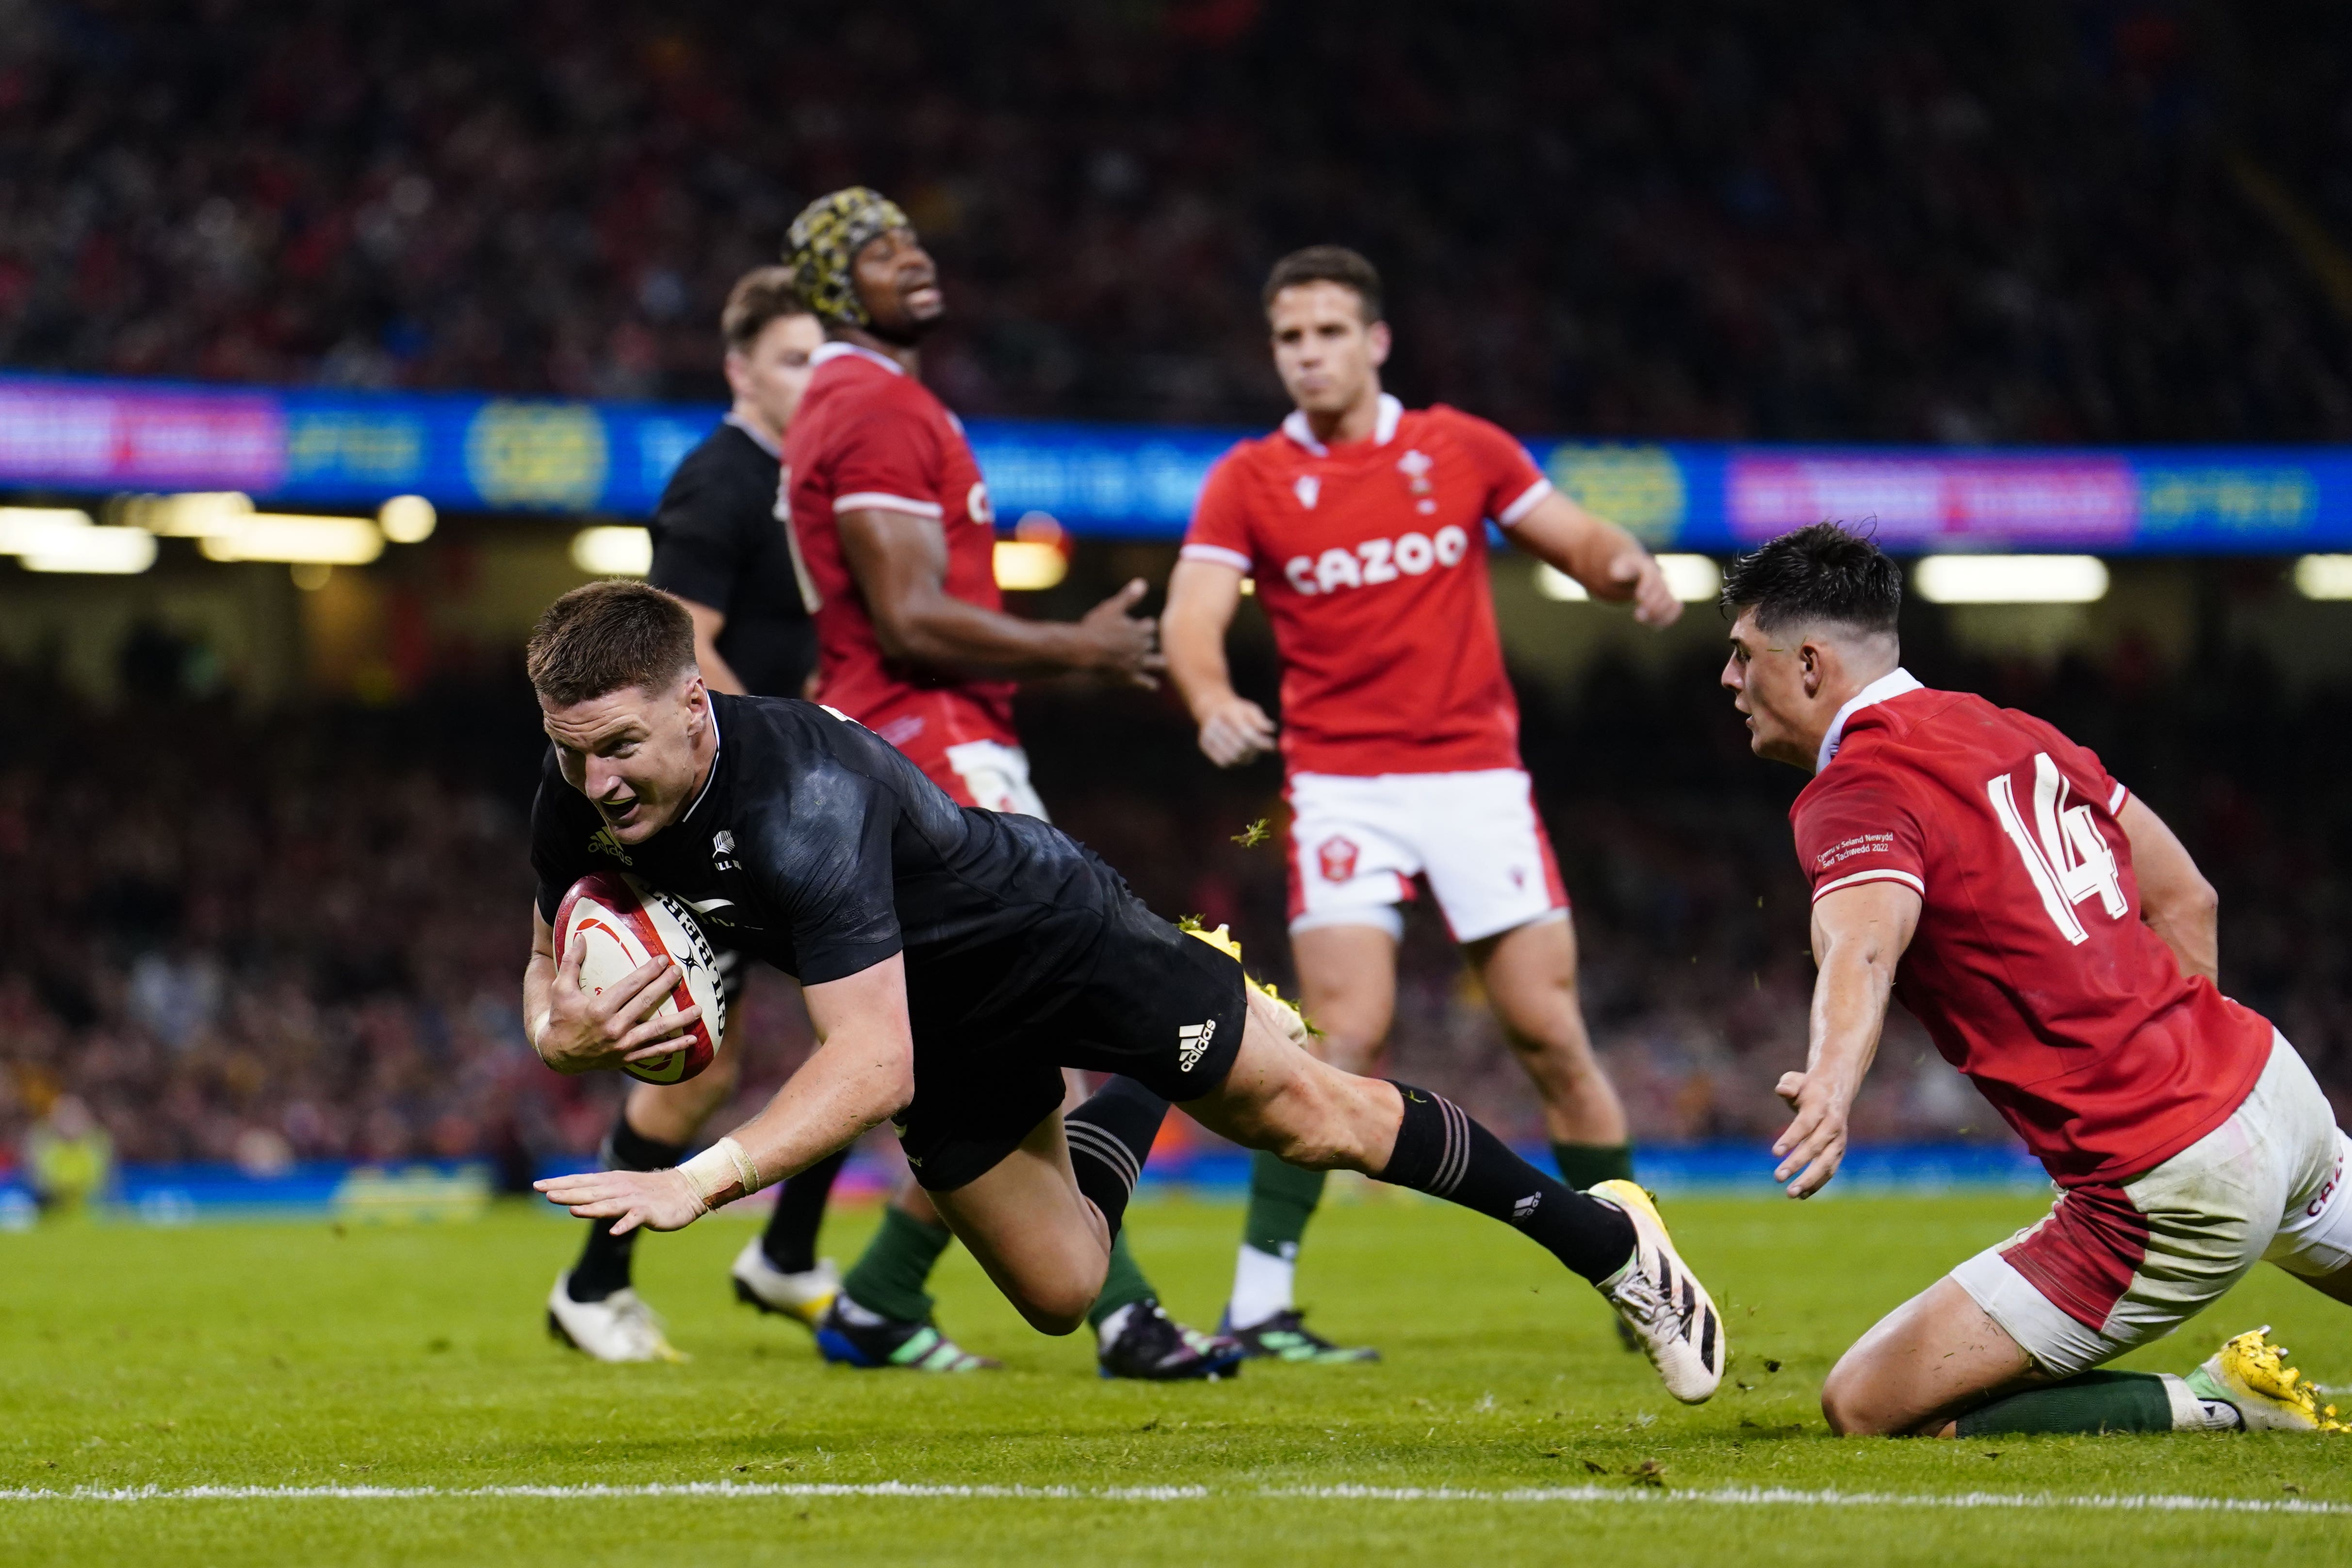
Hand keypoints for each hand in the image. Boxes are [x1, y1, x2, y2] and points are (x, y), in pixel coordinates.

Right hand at [534, 936, 701, 1073]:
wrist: (557, 1054)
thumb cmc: (560, 1017)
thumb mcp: (561, 989)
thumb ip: (572, 962)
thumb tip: (581, 935)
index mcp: (598, 1009)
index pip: (630, 987)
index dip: (648, 972)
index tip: (663, 960)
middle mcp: (613, 1028)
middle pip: (646, 1003)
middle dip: (665, 986)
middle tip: (679, 972)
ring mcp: (622, 1045)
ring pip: (657, 1030)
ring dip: (680, 1019)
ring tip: (699, 1008)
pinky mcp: (627, 1058)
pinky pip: (655, 1052)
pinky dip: (675, 1047)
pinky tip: (692, 1039)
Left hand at [534, 1166, 706, 1234]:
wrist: (684, 1190)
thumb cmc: (650, 1192)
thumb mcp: (622, 1189)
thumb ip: (600, 1194)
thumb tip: (574, 1199)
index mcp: (611, 1182)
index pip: (580, 1181)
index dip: (559, 1183)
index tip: (537, 1185)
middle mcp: (619, 1188)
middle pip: (589, 1191)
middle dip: (567, 1192)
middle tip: (544, 1192)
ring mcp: (633, 1200)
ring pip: (608, 1204)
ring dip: (591, 1208)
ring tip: (572, 1210)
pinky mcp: (648, 1212)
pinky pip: (634, 1219)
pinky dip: (625, 1224)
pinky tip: (614, 1232)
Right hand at [1073, 579, 1165, 688]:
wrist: (1085, 651)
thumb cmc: (1096, 627)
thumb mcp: (1112, 608)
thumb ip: (1128, 597)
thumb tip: (1143, 582)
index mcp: (1139, 630)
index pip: (1149, 626)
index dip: (1146, 625)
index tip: (1147, 623)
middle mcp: (1142, 647)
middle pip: (1150, 644)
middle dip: (1148, 642)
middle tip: (1148, 642)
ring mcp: (1137, 664)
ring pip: (1155, 662)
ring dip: (1159, 662)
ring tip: (1164, 662)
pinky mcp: (1129, 678)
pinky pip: (1143, 682)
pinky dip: (1149, 684)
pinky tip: (1154, 686)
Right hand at [1196, 693, 1276, 766]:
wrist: (1212, 708)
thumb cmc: (1236, 711)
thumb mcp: (1250, 709)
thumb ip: (1260, 720)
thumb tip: (1272, 730)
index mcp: (1228, 713)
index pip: (1246, 734)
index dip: (1261, 742)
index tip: (1272, 745)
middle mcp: (1215, 724)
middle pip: (1240, 747)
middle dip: (1255, 750)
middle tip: (1262, 749)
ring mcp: (1207, 736)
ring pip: (1232, 757)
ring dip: (1246, 758)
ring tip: (1253, 752)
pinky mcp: (1204, 746)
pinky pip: (1223, 762)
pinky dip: (1235, 762)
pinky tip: (1242, 756)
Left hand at [1606, 548, 1682, 626]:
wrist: (1636, 570)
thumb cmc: (1625, 571)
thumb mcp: (1618, 568)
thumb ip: (1618, 571)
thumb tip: (1617, 575)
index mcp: (1647, 568)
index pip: (1650, 576)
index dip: (1647, 587)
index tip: (1639, 597)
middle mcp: (1659, 578)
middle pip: (1661, 591)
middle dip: (1651, 605)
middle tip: (1638, 617)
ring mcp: (1666, 589)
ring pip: (1670, 601)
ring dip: (1659, 614)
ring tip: (1644, 621)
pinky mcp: (1668, 600)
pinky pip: (1676, 609)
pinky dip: (1668, 618)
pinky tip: (1656, 626)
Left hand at [1771, 1068, 1851, 1198]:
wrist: (1835, 1091)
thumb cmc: (1808, 1087)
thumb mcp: (1797, 1080)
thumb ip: (1789, 1085)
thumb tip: (1781, 1090)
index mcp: (1821, 1106)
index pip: (1805, 1125)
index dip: (1791, 1138)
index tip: (1774, 1153)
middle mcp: (1833, 1125)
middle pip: (1816, 1147)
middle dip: (1797, 1163)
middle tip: (1777, 1177)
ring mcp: (1838, 1140)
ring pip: (1826, 1164)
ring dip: (1809, 1180)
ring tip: (1790, 1194)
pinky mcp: (1839, 1152)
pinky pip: (1829, 1170)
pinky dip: (1817, 1184)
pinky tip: (1802, 1195)